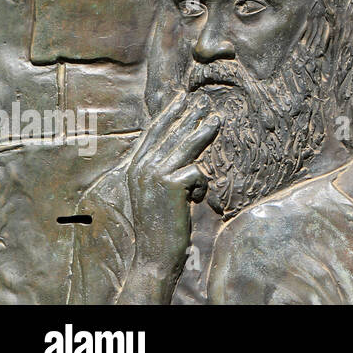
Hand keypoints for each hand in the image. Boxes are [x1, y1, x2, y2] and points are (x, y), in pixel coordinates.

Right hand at [126, 93, 220, 270]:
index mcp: (133, 169)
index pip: (152, 133)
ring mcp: (153, 175)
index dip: (168, 114)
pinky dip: (201, 186)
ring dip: (203, 132)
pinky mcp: (170, 185)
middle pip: (168, 134)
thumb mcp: (154, 193)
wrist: (153, 254)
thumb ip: (161, 171)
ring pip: (184, 146)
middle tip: (203, 101)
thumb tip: (180, 147)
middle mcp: (140, 169)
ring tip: (218, 120)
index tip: (181, 97)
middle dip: (187, 115)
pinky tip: (194, 200)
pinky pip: (197, 172)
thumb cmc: (158, 225)